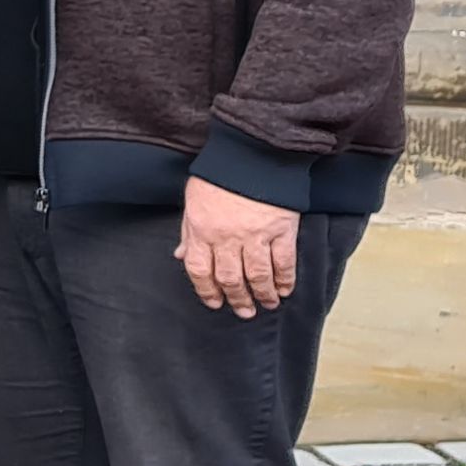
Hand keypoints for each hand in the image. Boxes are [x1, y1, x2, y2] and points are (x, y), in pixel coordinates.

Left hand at [177, 176, 301, 313]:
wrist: (252, 154)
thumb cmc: (220, 176)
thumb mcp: (193, 200)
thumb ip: (188, 231)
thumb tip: (180, 256)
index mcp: (201, 230)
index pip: (198, 269)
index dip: (205, 290)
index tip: (214, 303)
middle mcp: (226, 237)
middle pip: (229, 278)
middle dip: (236, 299)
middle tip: (243, 312)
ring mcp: (255, 235)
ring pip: (257, 276)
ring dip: (262, 295)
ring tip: (267, 304)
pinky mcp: (280, 230)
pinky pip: (283, 263)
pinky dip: (285, 280)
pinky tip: (285, 289)